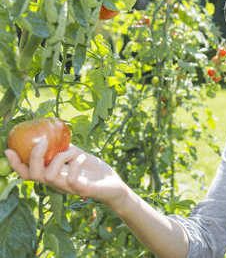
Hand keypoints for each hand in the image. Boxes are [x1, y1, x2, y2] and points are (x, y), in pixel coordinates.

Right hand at [4, 138, 128, 208]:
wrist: (114, 185)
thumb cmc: (95, 171)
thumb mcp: (78, 156)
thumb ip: (65, 149)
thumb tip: (54, 136)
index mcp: (53, 175)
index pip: (28, 174)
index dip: (16, 164)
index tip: (9, 149)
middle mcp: (57, 184)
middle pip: (33, 175)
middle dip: (34, 156)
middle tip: (44, 141)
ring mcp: (68, 188)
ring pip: (49, 176)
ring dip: (60, 157)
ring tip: (73, 152)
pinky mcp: (81, 190)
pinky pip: (71, 178)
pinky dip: (75, 163)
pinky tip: (84, 158)